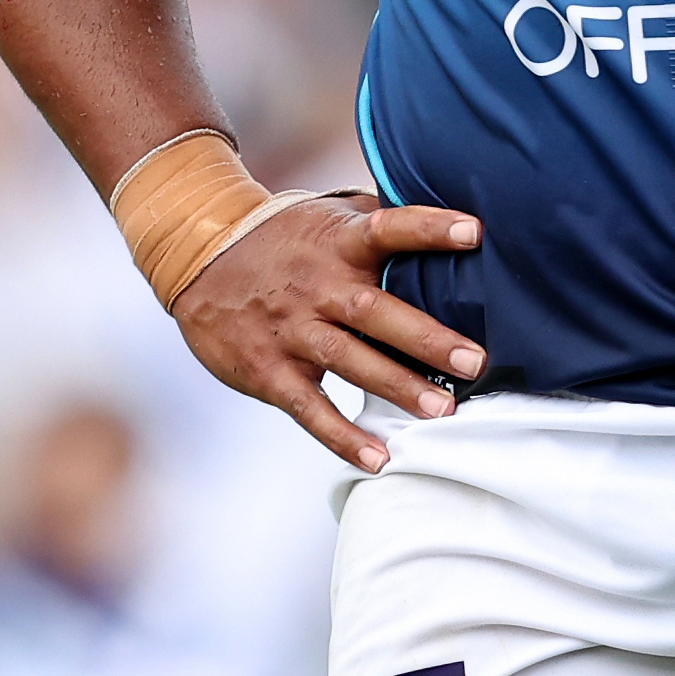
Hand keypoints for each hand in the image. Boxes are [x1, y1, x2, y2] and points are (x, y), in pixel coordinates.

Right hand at [170, 194, 485, 470]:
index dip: (430, 229)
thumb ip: (378, 222)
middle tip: (474, 361)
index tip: (475, 234)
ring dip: (396, 386)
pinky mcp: (268, 370)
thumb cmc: (283, 239)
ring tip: (442, 410)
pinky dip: (341, 435)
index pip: (389, 228)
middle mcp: (318, 285)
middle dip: (426, 338)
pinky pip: (309, 408)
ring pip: (347, 359)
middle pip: (374, 310)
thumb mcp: (326, 217)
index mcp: (338, 242)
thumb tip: (449, 220)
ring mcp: (291, 329)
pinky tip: (377, 458)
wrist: (199, 254)